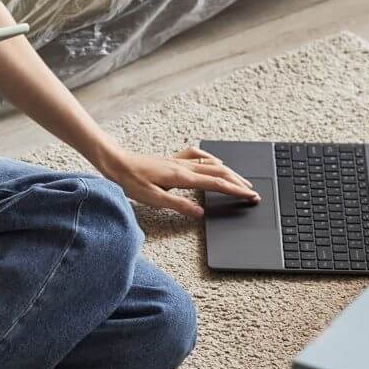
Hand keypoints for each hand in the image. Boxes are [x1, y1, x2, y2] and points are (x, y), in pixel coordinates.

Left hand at [99, 144, 260, 219]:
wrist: (116, 163)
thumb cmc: (131, 181)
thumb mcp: (154, 199)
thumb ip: (179, 205)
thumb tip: (200, 213)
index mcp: (182, 177)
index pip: (216, 184)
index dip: (235, 191)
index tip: (251, 196)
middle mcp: (183, 166)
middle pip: (219, 172)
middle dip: (238, 182)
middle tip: (252, 191)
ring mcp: (178, 161)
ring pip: (211, 163)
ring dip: (229, 171)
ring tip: (240, 179)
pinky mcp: (172, 159)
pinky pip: (197, 155)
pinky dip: (210, 158)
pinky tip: (213, 160)